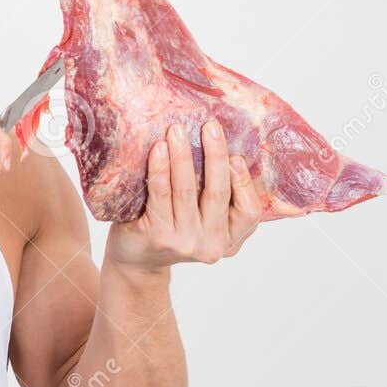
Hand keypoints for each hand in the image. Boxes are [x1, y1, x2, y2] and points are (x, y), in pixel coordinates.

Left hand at [105, 119, 262, 271]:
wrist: (137, 259)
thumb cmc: (174, 229)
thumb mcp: (206, 221)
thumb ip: (222, 197)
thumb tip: (231, 150)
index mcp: (230, 239)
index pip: (249, 211)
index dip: (243, 182)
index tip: (236, 155)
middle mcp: (211, 244)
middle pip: (217, 193)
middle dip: (215, 155)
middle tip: (210, 126)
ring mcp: (184, 242)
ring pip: (187, 190)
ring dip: (183, 155)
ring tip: (177, 130)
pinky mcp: (158, 236)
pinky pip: (161, 194)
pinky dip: (160, 168)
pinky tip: (159, 149)